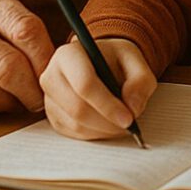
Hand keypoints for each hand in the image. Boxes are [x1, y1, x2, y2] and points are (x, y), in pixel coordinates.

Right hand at [41, 38, 156, 140]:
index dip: (108, 105)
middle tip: (129, 124)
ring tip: (122, 123)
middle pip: (78, 108)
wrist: (101, 63)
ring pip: (76, 125)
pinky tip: (108, 124)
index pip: (84, 84)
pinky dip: (95, 135)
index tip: (129, 118)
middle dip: (108, 122)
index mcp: (69, 54)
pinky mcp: (53, 117)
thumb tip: (133, 107)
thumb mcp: (134, 61)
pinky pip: (74, 135)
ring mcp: (50, 99)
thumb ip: (140, 80)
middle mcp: (52, 76)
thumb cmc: (115, 60)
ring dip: (103, 130)